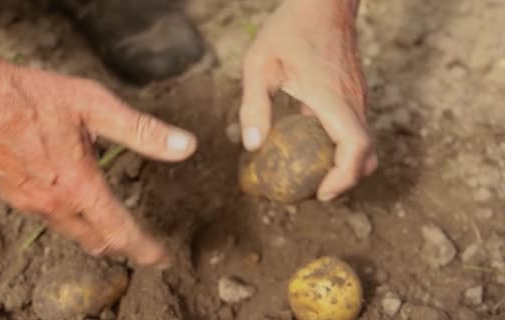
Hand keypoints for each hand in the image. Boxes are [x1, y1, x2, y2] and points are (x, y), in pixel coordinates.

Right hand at [0, 19, 196, 266]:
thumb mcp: (96, 107)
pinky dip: (71, 220)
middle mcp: (54, 203)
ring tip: (112, 230)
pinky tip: (73, 204)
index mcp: (80, 185)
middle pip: (96, 239)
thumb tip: (187, 147)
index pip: (120, 231)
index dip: (145, 249)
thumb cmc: (33, 98)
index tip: (162, 259)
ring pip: (72, 231)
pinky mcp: (12, 195)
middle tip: (141, 246)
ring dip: (96, 234)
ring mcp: (30, 203)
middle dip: (122, 246)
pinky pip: (50, 218)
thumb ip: (143, 132)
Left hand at [240, 0, 376, 200]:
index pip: (357, 149)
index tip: (322, 193)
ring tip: (310, 172)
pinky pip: (355, 129)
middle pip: (367, 156)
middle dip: (345, 179)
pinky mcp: (355, 92)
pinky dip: (341, 147)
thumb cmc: (290, 30)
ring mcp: (358, 97)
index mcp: (334, 99)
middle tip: (315, 189)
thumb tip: (252, 145)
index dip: (344, 178)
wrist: (323, 1)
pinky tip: (310, 143)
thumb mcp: (260, 65)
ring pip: (364, 143)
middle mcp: (354, 102)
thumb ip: (254, 105)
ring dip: (343, 164)